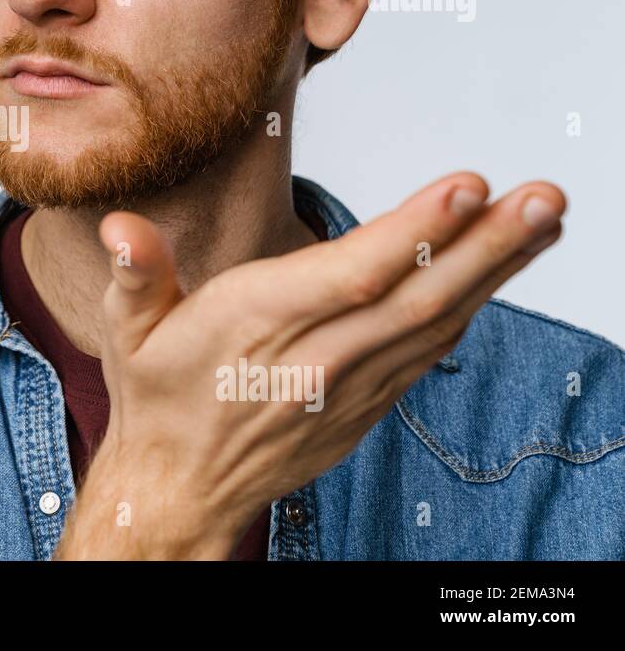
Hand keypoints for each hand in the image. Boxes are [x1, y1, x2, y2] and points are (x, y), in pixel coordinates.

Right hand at [54, 172, 565, 558]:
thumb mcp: (126, 330)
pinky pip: (428, 354)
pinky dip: (470, 310)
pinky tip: (502, 271)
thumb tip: (124, 229)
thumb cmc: (157, 393)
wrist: (179, 485)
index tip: (467, 186)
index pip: (347, 276)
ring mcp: (346, 388)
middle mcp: (311, 358)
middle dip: (486, 245)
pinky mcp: (365, 406)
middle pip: (414, 300)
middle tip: (544, 197)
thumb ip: (135, 274)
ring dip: (496, 271)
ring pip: (435, 325)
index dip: (412, 232)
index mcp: (252, 326)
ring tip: (545, 217)